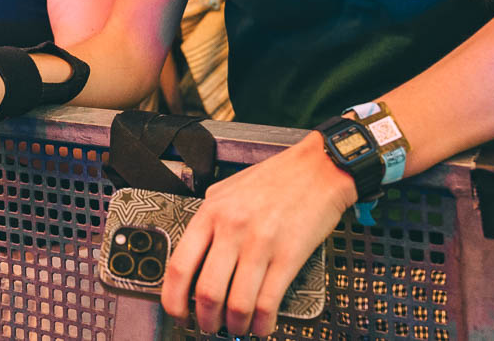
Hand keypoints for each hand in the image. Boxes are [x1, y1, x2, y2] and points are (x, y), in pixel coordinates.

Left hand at [161, 134, 357, 336]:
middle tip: (210, 326)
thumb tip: (195, 252)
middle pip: (207, 291)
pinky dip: (263, 323)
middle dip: (206, 320)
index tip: (178, 313)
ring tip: (237, 328)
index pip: (180, 265)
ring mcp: (261, 243)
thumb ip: (209, 217)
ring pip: (237, 303)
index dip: (173, 299)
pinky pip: (269, 302)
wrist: (319, 168)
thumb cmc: (276, 178)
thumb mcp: (228, 188)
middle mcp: (232, 228)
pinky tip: (262, 325)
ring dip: (235, 326)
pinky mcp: (289, 256)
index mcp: (211, 212)